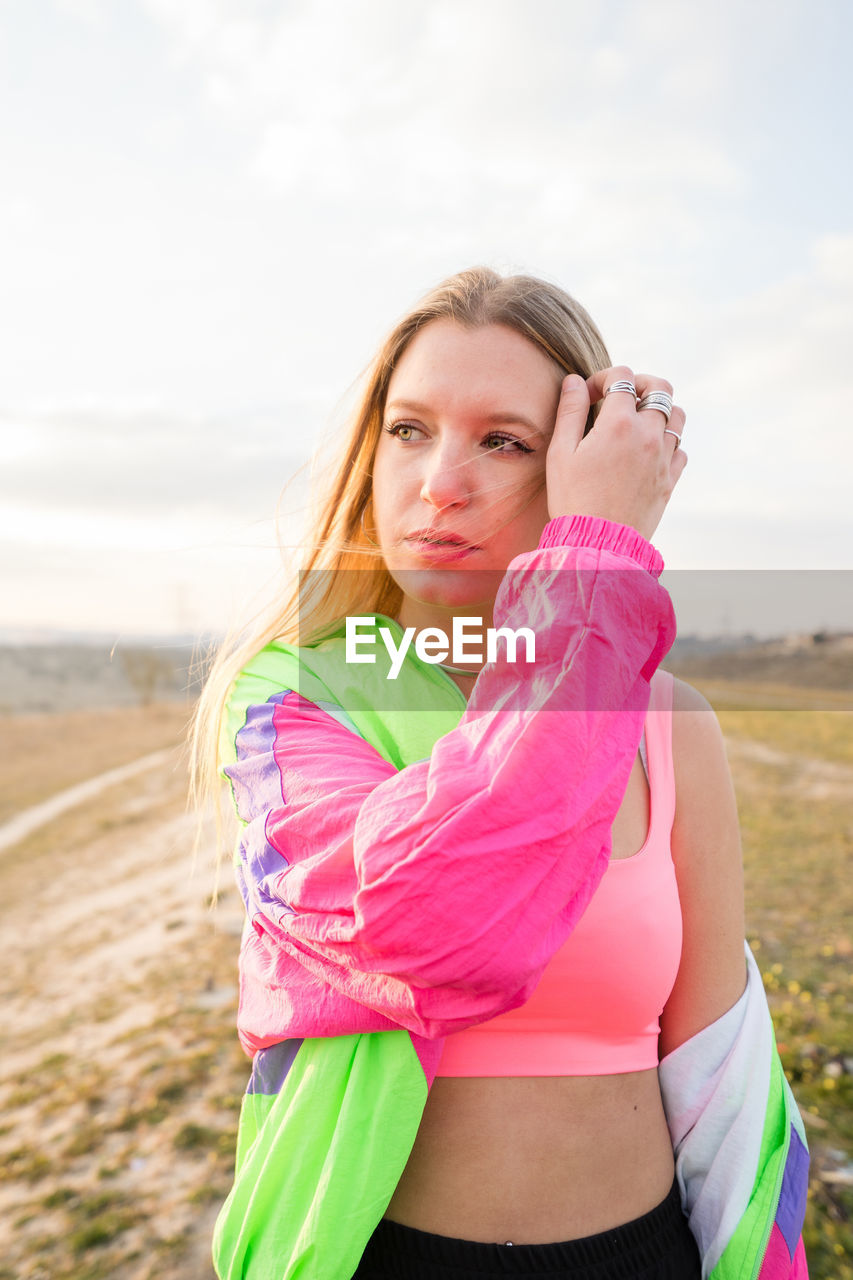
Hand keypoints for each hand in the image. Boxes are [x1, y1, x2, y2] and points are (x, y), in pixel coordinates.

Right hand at [545, 366, 686, 542]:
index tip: (590, 394)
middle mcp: (647, 435)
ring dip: (660, 409)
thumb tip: (574, 381)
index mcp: (618, 423)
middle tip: (623, 395)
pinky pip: (680, 449)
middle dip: (640, 383)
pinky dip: (667, 443)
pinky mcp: (670, 480)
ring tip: (639, 420)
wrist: (598, 545)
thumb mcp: (561, 453)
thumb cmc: (572, 500)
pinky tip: (647, 452)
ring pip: (677, 416)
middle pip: (660, 387)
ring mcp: (663, 458)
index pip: (622, 377)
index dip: (604, 378)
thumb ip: (570, 411)